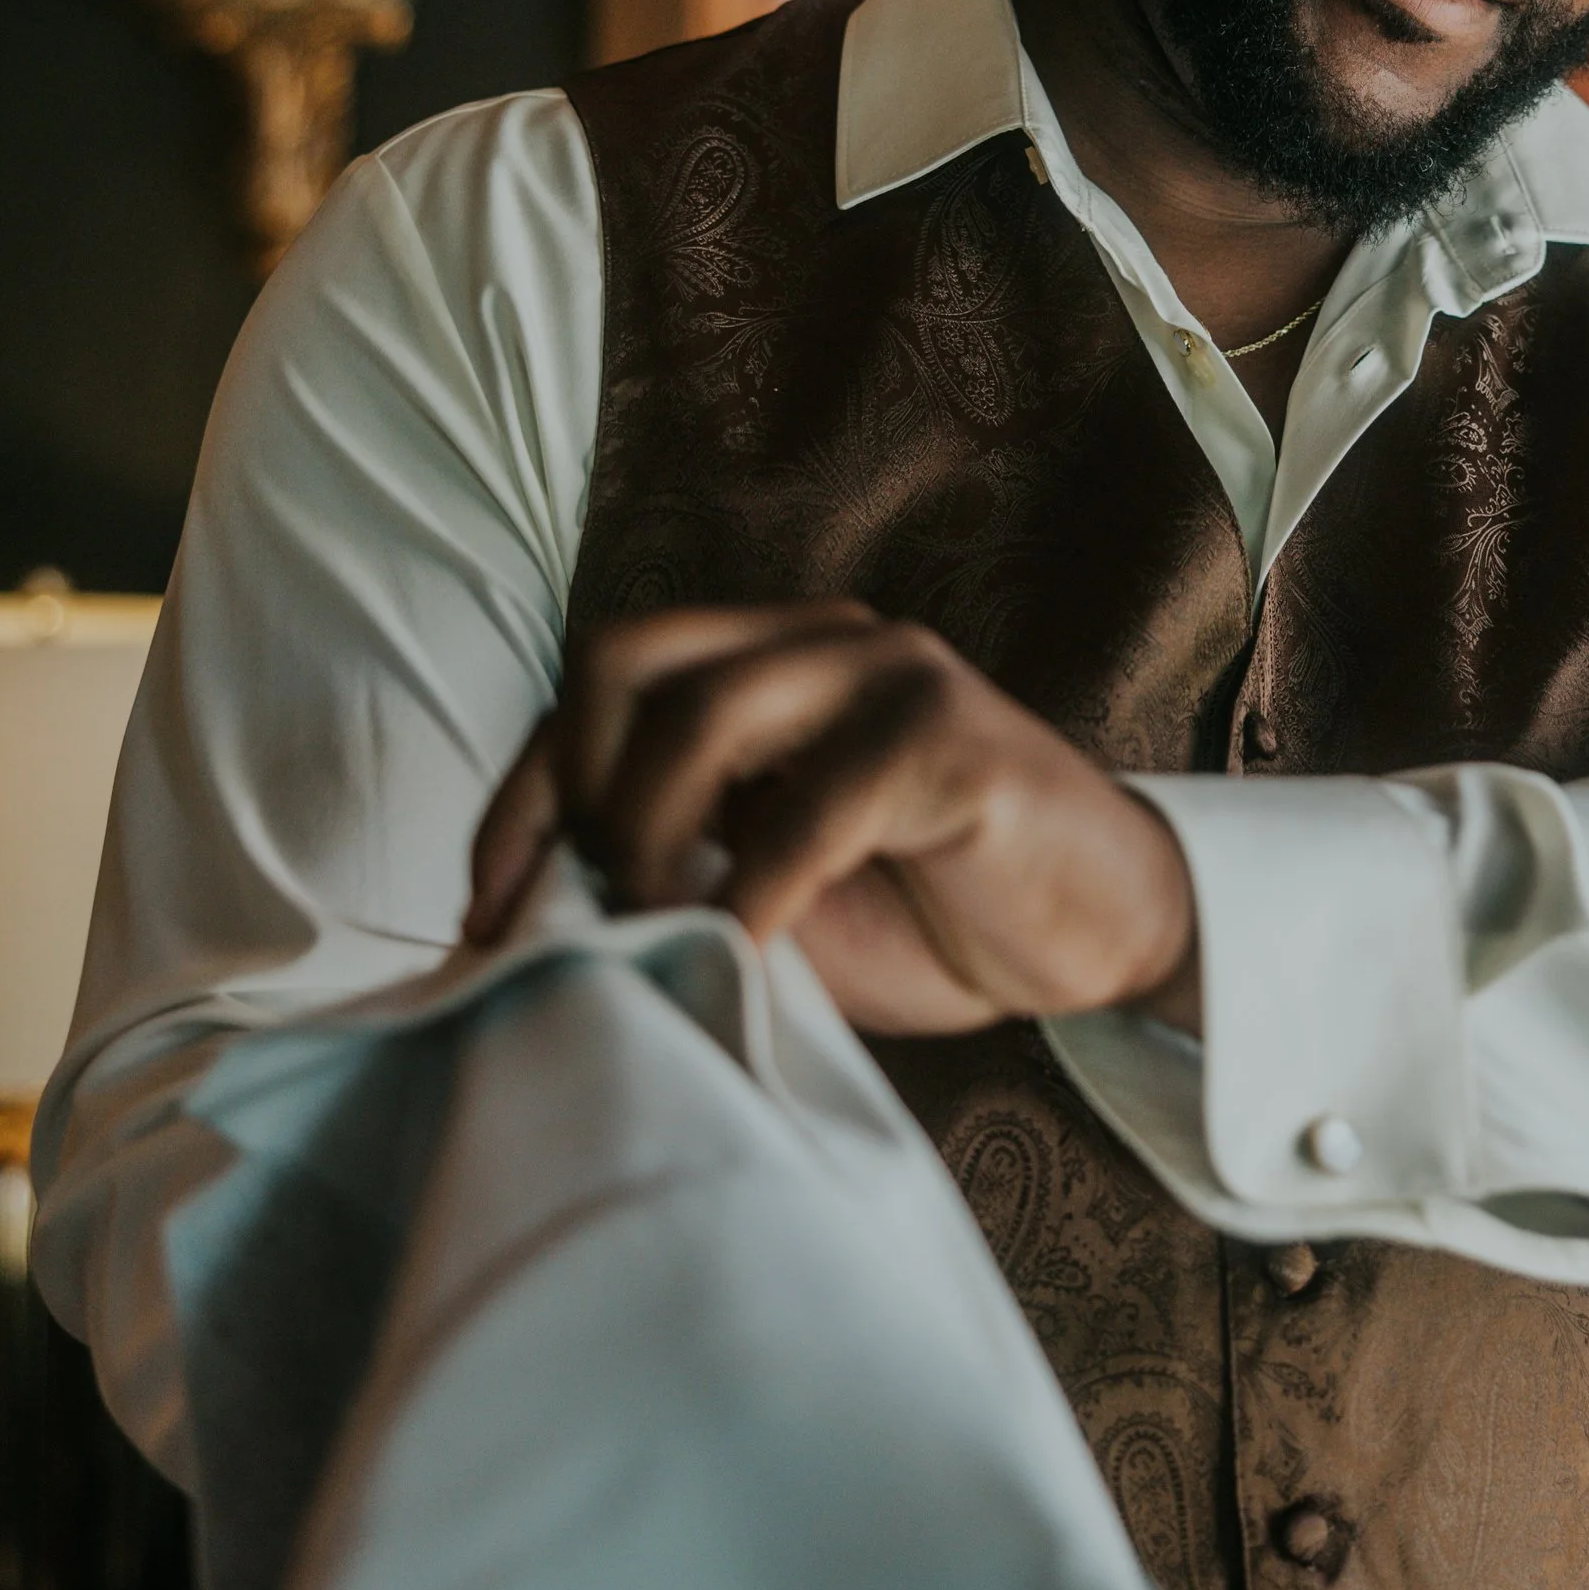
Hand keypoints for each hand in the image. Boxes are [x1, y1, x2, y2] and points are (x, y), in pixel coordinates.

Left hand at [464, 603, 1199, 1037]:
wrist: (1103, 933)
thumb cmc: (930, 917)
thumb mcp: (770, 893)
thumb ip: (675, 870)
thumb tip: (532, 920)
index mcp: (765, 661)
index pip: (595, 683)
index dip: (522, 797)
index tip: (485, 915)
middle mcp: (819, 641)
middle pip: (622, 660)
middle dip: (577, 797)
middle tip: (592, 912)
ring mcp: (891, 676)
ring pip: (703, 715)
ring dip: (652, 838)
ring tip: (667, 928)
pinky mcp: (954, 741)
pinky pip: (816, 805)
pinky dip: (758, 893)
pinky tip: (753, 948)